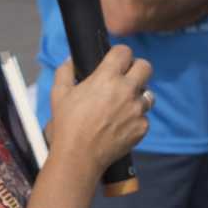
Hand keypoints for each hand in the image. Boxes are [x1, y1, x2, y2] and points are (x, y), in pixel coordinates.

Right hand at [46, 45, 151, 175]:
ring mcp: (137, 110)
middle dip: (137, 69)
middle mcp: (126, 91)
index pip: (124, 51)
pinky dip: (135, 119)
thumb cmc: (67, 124)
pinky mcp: (142, 127)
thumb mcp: (59, 93)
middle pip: (146, 66)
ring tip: (122, 105)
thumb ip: (65, 71)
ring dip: (137, 96)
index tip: (115, 61)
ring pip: (148, 94)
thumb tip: (72, 60)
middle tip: (126, 78)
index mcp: (107, 78)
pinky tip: (120, 125)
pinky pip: (144, 117)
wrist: (79, 156)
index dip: (119, 54)